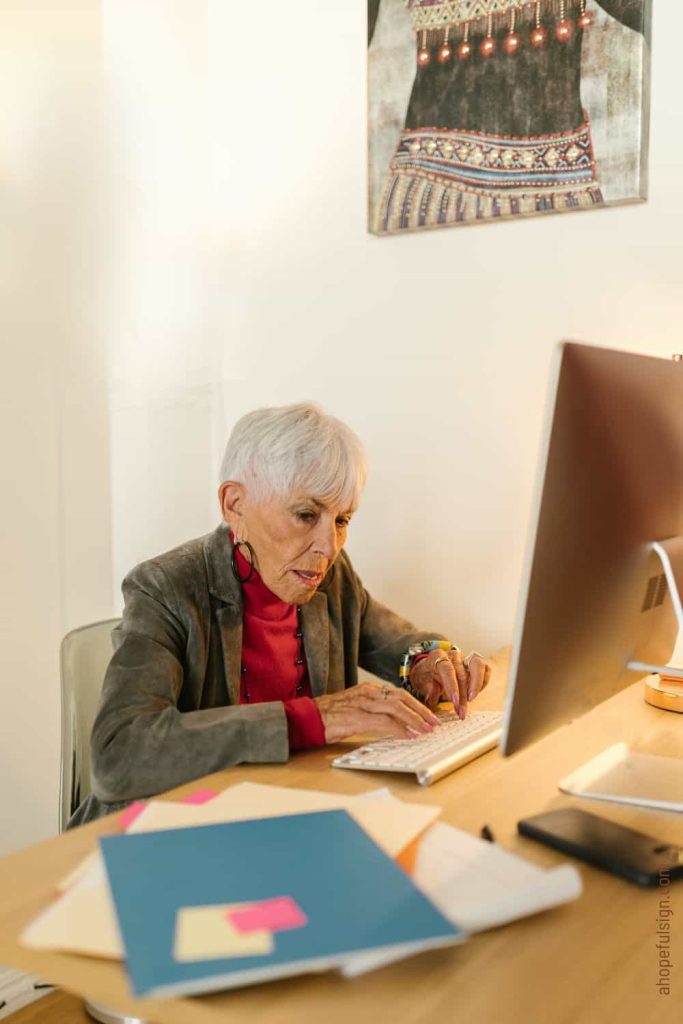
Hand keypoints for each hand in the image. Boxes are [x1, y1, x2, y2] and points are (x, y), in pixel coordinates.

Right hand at [314, 682, 439, 743]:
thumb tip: (395, 723)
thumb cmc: (329, 716)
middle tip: (435, 722)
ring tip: (427, 730)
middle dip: (421, 710)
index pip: (399, 693)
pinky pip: (384, 721)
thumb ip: (373, 712)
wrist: (307, 717)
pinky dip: (400, 729)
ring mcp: (362, 703)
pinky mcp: (356, 717)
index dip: (417, 704)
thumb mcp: (355, 709)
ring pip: (397, 707)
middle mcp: (367, 693)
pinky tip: (409, 736)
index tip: (429, 715)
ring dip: (415, 719)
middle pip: (402, 697)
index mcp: (368, 690)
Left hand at [409, 650, 491, 718]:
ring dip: (476, 685)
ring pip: (478, 666)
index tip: (455, 702)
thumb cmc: (425, 675)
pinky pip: (485, 669)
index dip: (452, 687)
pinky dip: (483, 681)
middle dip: (463, 696)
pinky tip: (475, 694)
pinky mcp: (475, 663)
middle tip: (461, 712)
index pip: (448, 670)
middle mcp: (453, 655)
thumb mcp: (420, 681)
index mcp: (438, 656)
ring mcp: (466, 657)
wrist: (429, 667)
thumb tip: (432, 699)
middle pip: (462, 673)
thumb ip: (427, 688)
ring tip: (471, 700)